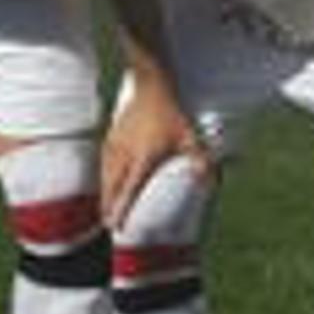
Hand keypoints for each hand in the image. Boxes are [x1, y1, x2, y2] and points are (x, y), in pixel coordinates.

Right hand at [100, 76, 209, 231]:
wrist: (149, 86)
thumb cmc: (170, 112)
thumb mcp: (189, 135)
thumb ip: (200, 158)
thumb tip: (210, 180)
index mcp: (143, 159)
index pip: (129, 192)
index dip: (121, 211)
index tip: (116, 227)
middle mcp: (125, 156)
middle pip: (112, 189)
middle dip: (109, 209)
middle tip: (109, 225)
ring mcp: (115, 147)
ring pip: (105, 178)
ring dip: (105, 195)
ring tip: (106, 210)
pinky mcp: (110, 138)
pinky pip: (103, 165)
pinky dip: (104, 178)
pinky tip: (106, 182)